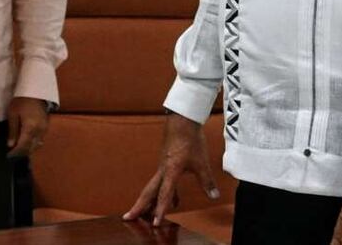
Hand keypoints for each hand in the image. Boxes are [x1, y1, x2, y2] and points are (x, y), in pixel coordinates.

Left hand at [6, 97, 47, 157]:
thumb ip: (12, 131)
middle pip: (31, 147)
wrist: (34, 91)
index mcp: (30, 127)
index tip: (9, 156)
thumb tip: (10, 145)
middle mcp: (39, 130)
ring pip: (37, 144)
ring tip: (19, 148)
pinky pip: (40, 139)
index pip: (23, 146)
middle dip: (22, 152)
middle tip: (13, 154)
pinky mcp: (46, 126)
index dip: (16, 152)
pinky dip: (33, 143)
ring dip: (28, 148)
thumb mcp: (13, 115)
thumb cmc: (21, 101)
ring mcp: (44, 128)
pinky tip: (27, 141)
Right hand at [123, 111, 219, 225]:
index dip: (160, 210)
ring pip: (153, 187)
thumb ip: (207, 181)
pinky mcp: (166, 162)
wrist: (182, 119)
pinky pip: (162, 181)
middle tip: (128, 217)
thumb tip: (213, 197)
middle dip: (139, 206)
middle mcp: (163, 170)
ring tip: (149, 214)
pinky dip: (165, 192)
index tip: (156, 223)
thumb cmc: (190, 139)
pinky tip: (175, 200)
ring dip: (150, 201)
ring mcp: (163, 166)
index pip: (164, 195)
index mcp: (170, 171)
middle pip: (148, 192)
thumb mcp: (201, 162)